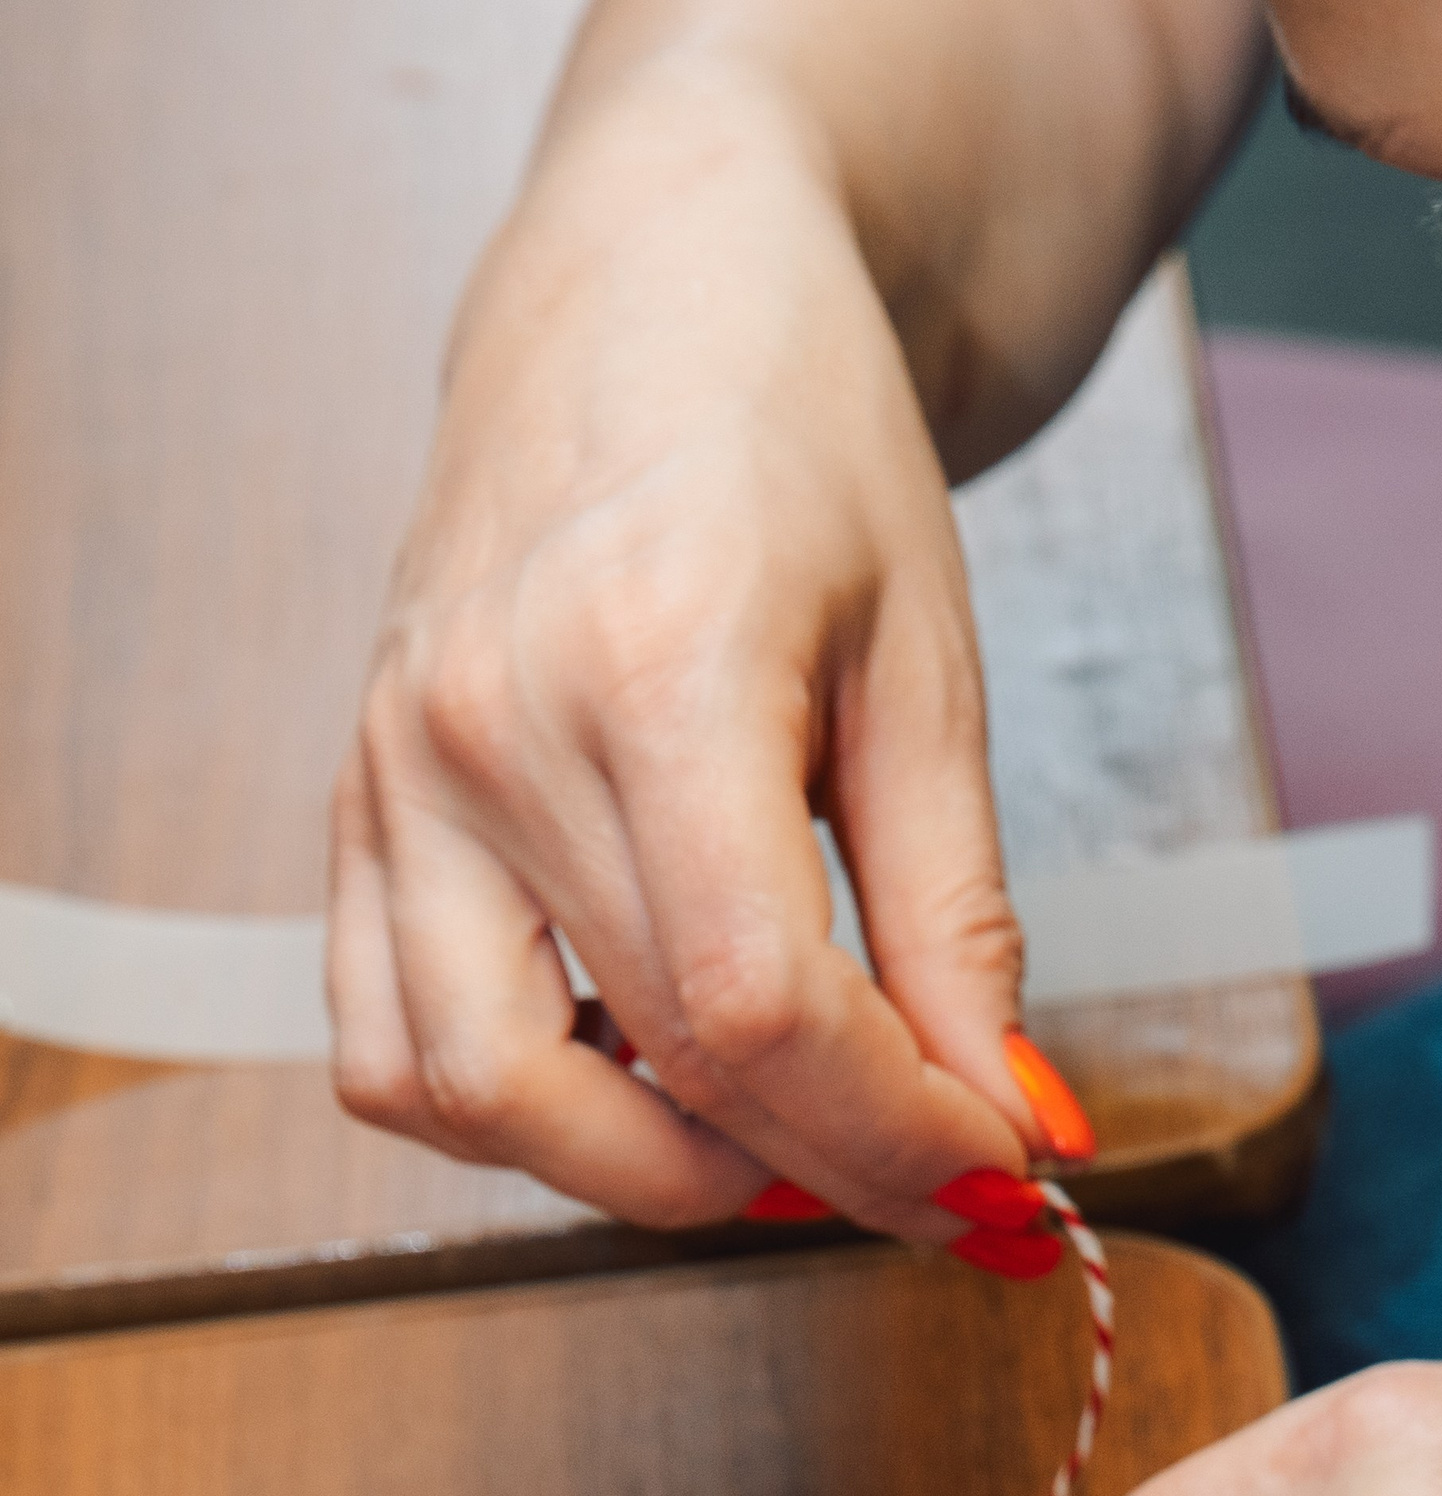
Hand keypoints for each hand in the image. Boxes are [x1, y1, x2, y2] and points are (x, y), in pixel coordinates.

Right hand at [328, 48, 1047, 1231]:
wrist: (648, 296)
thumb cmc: (801, 444)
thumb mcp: (927, 672)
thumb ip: (957, 919)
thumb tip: (1009, 1120)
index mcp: (651, 669)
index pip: (763, 1012)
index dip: (895, 1136)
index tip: (998, 1176)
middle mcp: (488, 733)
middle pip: (652, 1070)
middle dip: (826, 1171)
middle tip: (933, 1178)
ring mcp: (396, 773)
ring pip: (475, 1096)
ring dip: (644, 1171)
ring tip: (781, 1129)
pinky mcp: (357, 804)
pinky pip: (387, 1046)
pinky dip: (512, 1115)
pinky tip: (639, 1074)